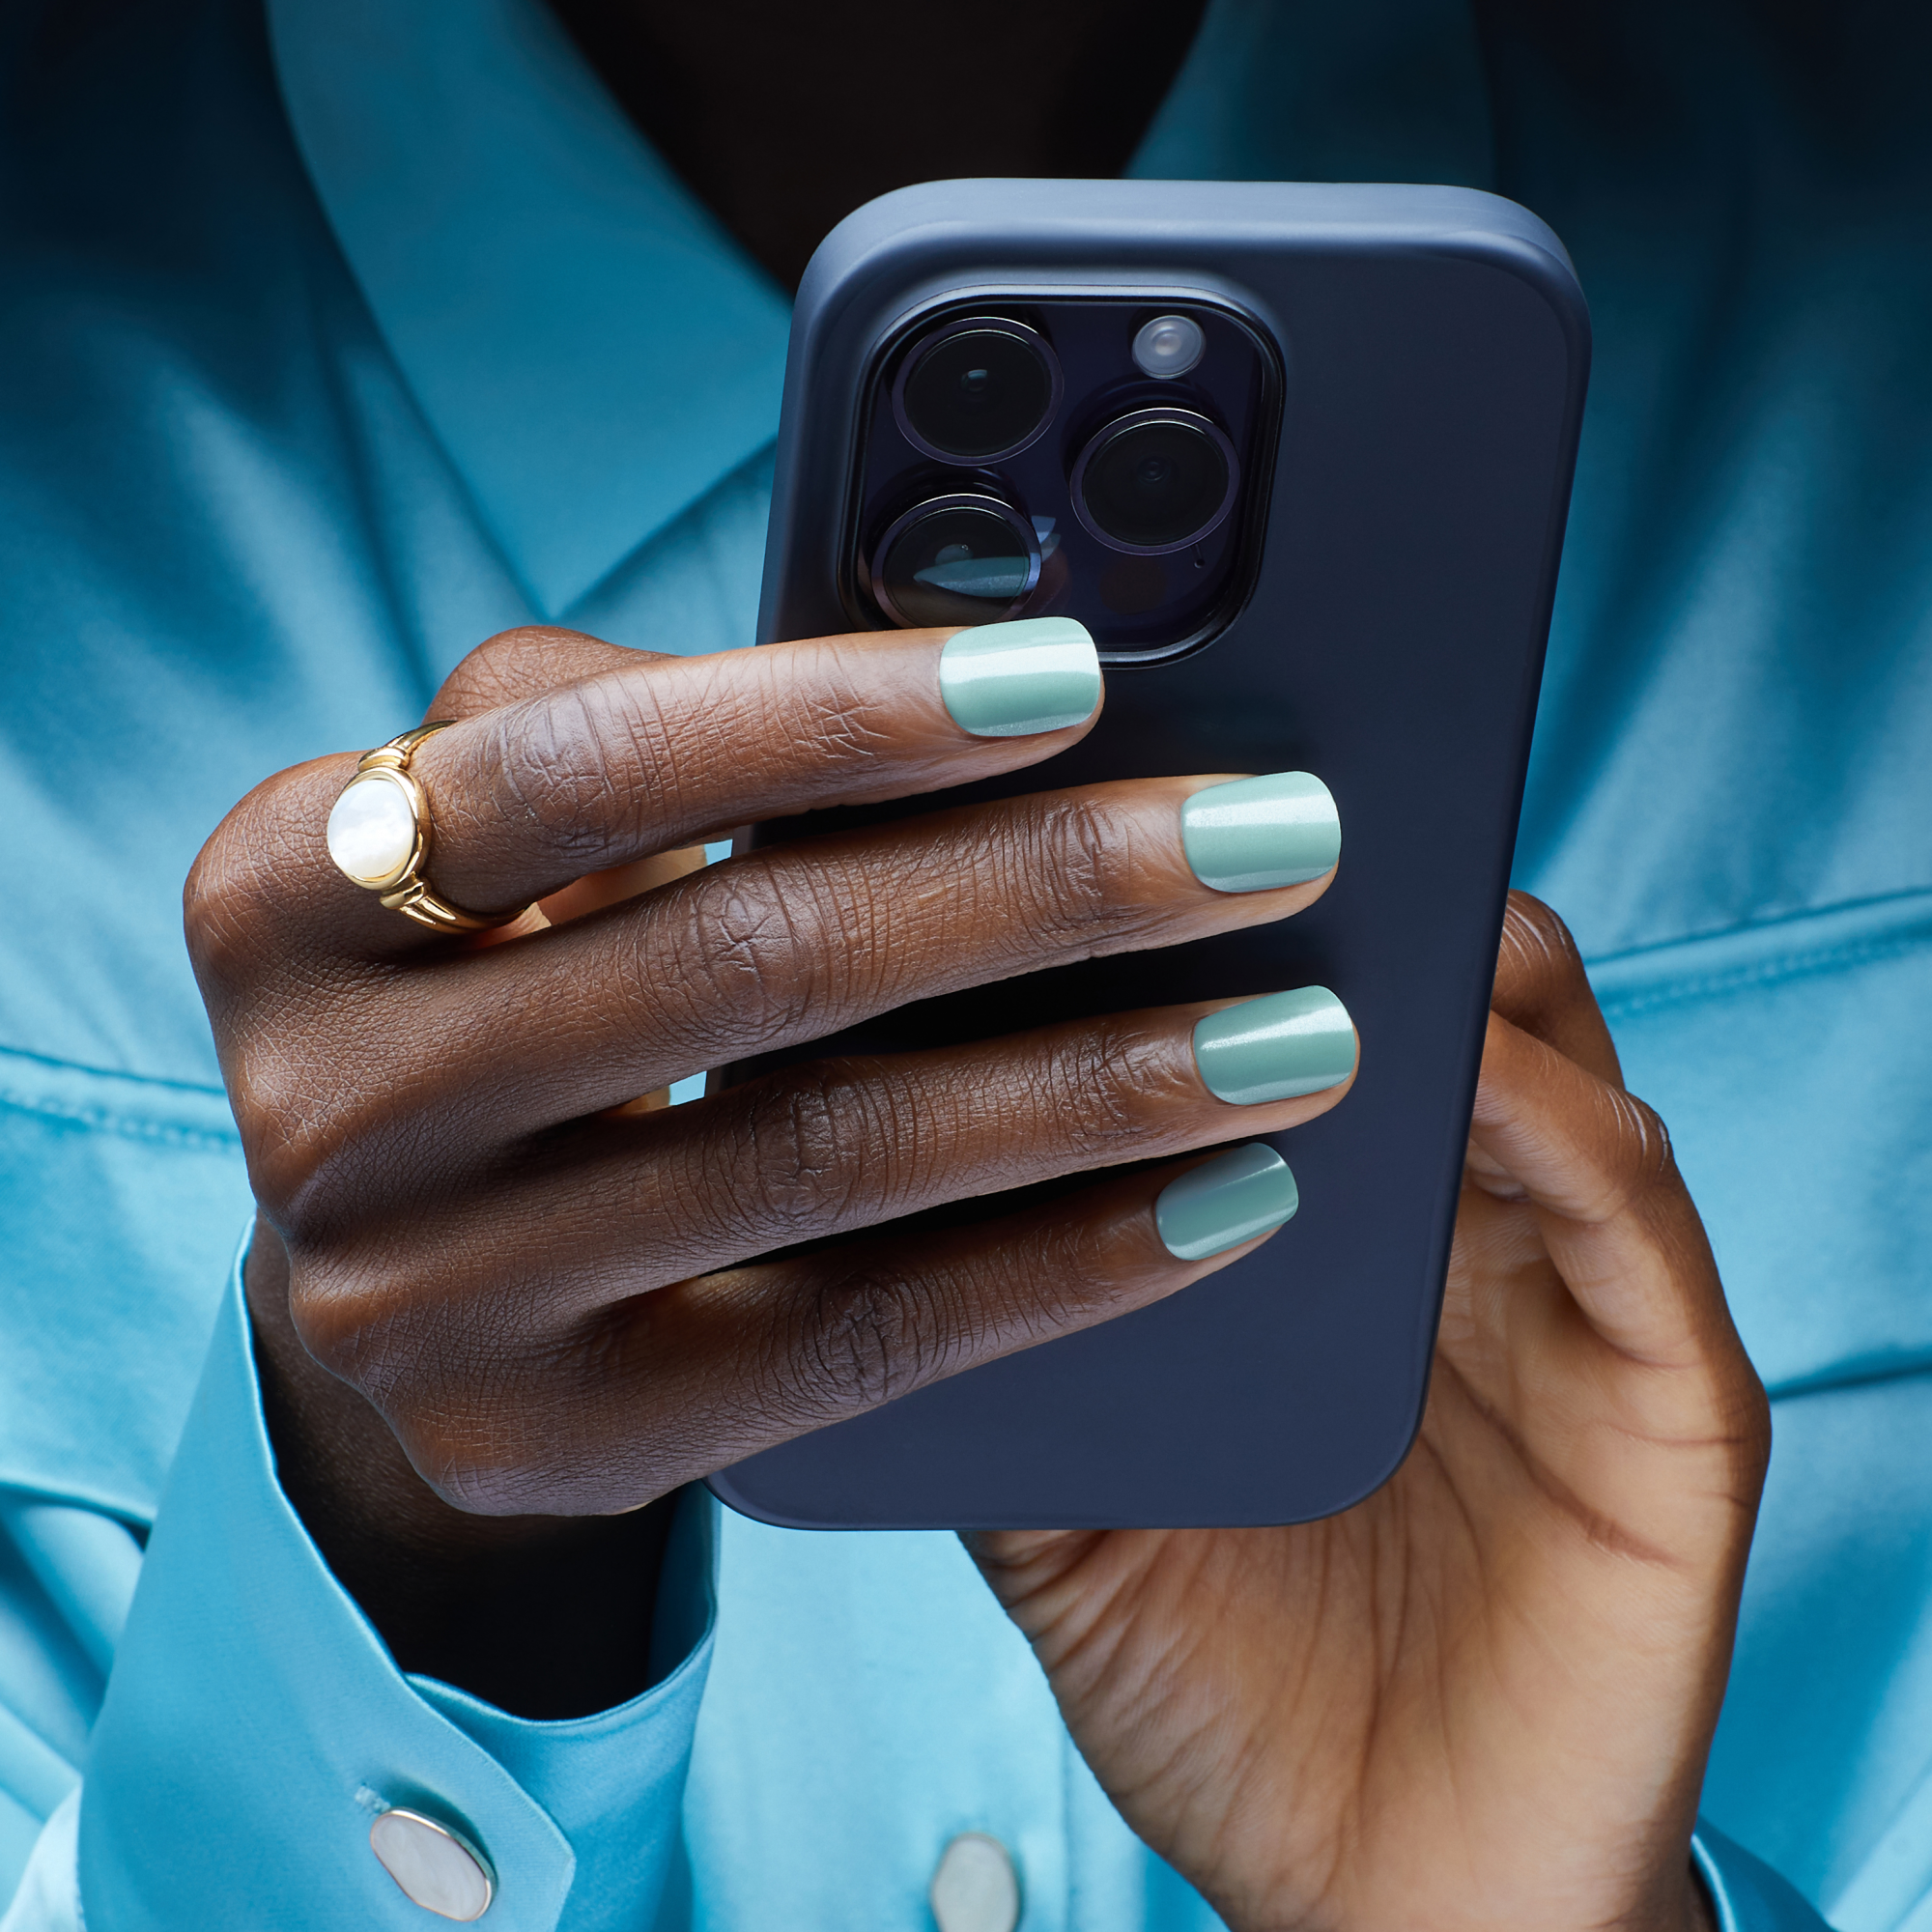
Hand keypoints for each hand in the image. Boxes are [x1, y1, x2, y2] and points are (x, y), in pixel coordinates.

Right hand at [186, 622, 1353, 1713]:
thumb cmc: (519, 976)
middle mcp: (322, 1099)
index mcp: (291, 879)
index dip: (837, 711)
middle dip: (1044, 891)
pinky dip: (1055, 1268)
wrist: (410, 1256)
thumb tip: (1005, 655)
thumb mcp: (548, 838)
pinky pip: (848, 1350)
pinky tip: (1216, 1205)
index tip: (1077, 675)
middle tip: (1279, 840)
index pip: (589, 765)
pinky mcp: (547, 1444)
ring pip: (819, 1163)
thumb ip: (701, 739)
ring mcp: (417, 1301)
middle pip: (741, 967)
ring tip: (1297, 1031)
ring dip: (1098, 1087)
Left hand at [969, 894, 1768, 1931]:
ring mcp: (1572, 1307)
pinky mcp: (1676, 1402)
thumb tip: (865, 1194)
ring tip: (1343, 881)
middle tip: (1223, 798)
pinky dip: (1550, 1121)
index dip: (1203, 922)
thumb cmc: (1224, 1694)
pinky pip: (1631, 1216)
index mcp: (1324, 1253)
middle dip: (1337, 887)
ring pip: (1545, 1060)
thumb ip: (1002, 1355)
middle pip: (1422, 998)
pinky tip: (1456, 1070)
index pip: (1286, 1030)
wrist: (1382, 1906)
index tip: (1092, 816)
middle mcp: (1456, 1247)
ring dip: (1449, 962)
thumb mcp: (1071, 1511)